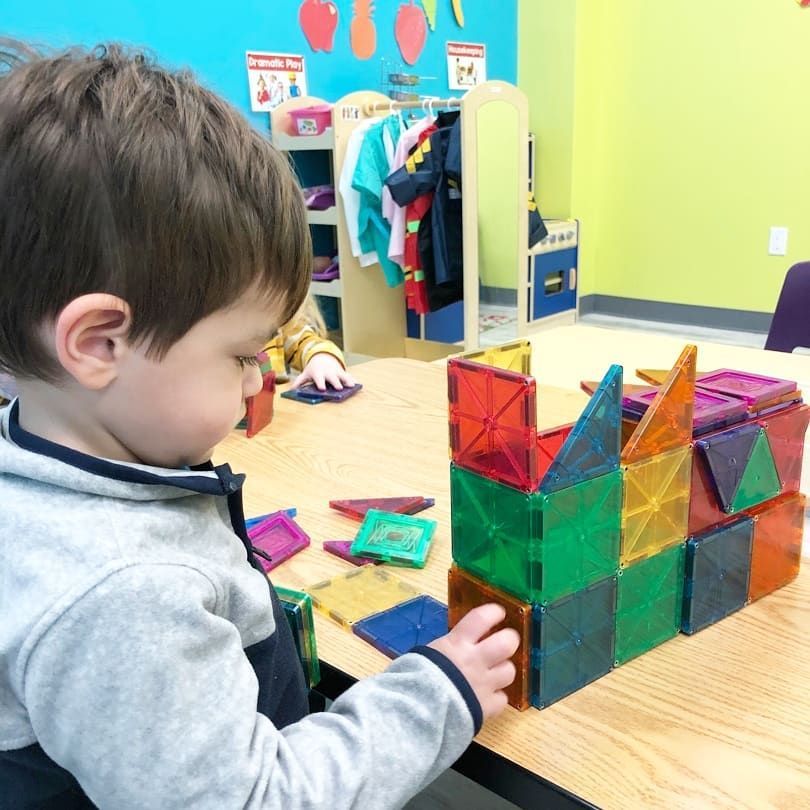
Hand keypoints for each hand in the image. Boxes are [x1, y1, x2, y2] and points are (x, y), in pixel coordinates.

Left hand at [293, 353, 356, 390]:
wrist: (323, 357)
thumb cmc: (314, 369)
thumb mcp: (306, 374)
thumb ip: (299, 382)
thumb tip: (291, 390)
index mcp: (318, 373)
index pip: (319, 379)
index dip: (320, 383)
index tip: (322, 388)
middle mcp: (328, 372)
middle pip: (332, 378)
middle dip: (335, 383)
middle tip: (338, 388)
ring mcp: (336, 372)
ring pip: (342, 376)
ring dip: (346, 381)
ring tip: (351, 386)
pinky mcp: (342, 372)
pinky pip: (348, 376)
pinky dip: (352, 380)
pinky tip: (357, 384)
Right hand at [428, 604, 519, 721]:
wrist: (417, 713)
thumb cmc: (412, 679)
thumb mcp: (423, 655)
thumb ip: (441, 650)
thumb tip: (444, 649)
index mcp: (457, 643)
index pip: (483, 618)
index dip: (494, 612)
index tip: (498, 613)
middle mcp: (475, 660)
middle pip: (507, 642)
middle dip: (509, 639)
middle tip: (504, 641)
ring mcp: (484, 684)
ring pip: (510, 671)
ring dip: (503, 670)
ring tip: (495, 671)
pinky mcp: (487, 707)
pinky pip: (502, 699)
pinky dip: (497, 697)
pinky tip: (487, 696)